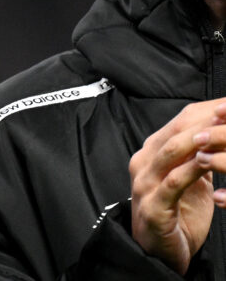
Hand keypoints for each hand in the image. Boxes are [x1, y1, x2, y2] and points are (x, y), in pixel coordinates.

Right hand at [129, 99, 225, 272]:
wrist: (158, 252)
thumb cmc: (178, 214)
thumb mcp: (191, 180)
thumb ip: (199, 157)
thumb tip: (220, 133)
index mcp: (152, 153)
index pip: (179, 122)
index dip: (206, 110)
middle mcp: (145, 162)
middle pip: (176, 132)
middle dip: (205, 120)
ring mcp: (146, 183)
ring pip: (171, 152)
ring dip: (197, 140)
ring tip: (220, 129)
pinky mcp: (153, 205)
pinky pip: (173, 183)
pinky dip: (190, 170)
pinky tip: (206, 162)